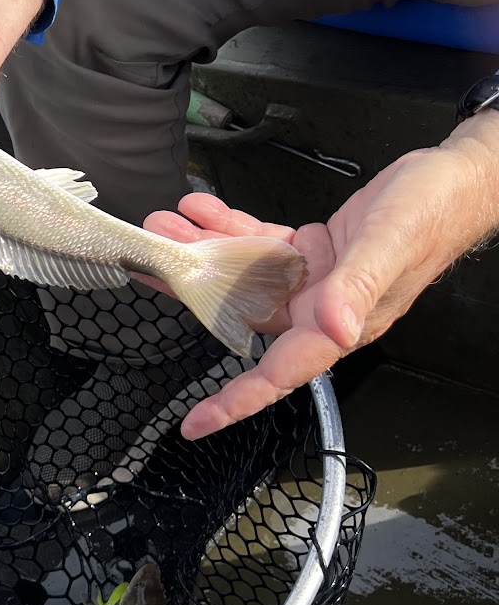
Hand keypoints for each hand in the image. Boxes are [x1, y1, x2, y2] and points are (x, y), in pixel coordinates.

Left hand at [143, 123, 498, 438]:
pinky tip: (202, 208)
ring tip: (167, 223)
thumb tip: (331, 329)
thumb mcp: (389, 246)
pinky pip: (259, 245)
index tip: (195, 424)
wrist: (454, 180)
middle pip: (243, 317)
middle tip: (150, 263)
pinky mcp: (312, 252)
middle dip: (193, 292)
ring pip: (243, 276)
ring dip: (203, 251)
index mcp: (338, 325)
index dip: (236, 402)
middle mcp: (320, 310)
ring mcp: (314, 281)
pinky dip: (229, 227)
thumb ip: (356, 288)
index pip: (279, 374)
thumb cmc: (431, 213)